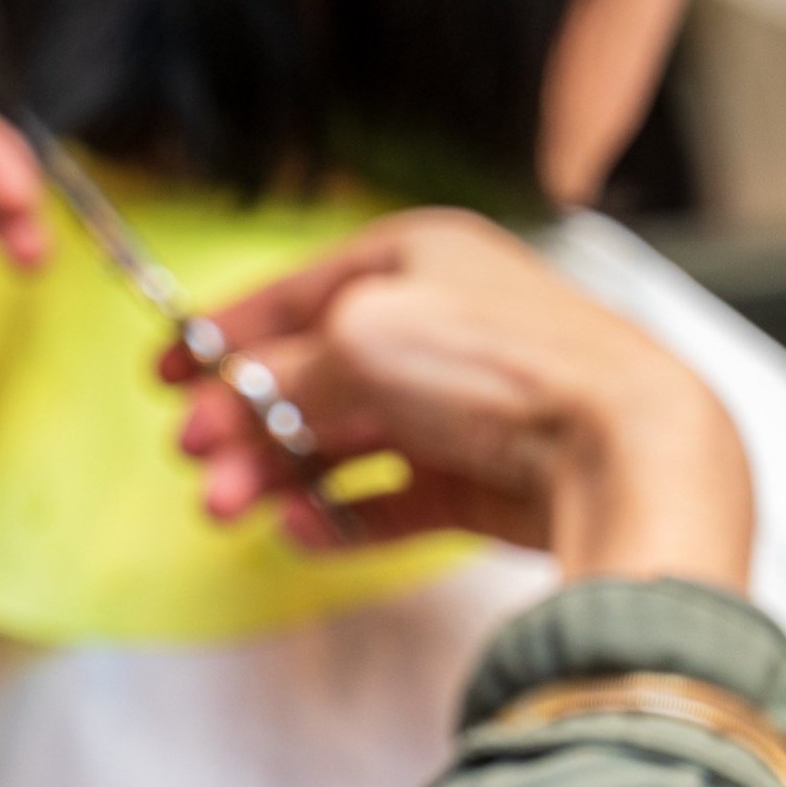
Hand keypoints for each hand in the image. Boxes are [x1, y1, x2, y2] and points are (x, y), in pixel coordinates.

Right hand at [167, 208, 752, 590]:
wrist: (623, 447)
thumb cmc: (495, 362)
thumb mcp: (356, 341)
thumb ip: (278, 374)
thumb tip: (223, 405)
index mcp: (417, 255)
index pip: (295, 291)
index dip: (223, 332)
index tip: (163, 373)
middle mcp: (441, 324)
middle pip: (314, 375)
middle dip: (245, 421)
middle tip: (193, 460)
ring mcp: (464, 405)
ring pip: (347, 441)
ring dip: (280, 473)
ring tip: (229, 511)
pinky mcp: (485, 479)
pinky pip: (394, 498)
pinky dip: (343, 515)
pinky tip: (300, 531)